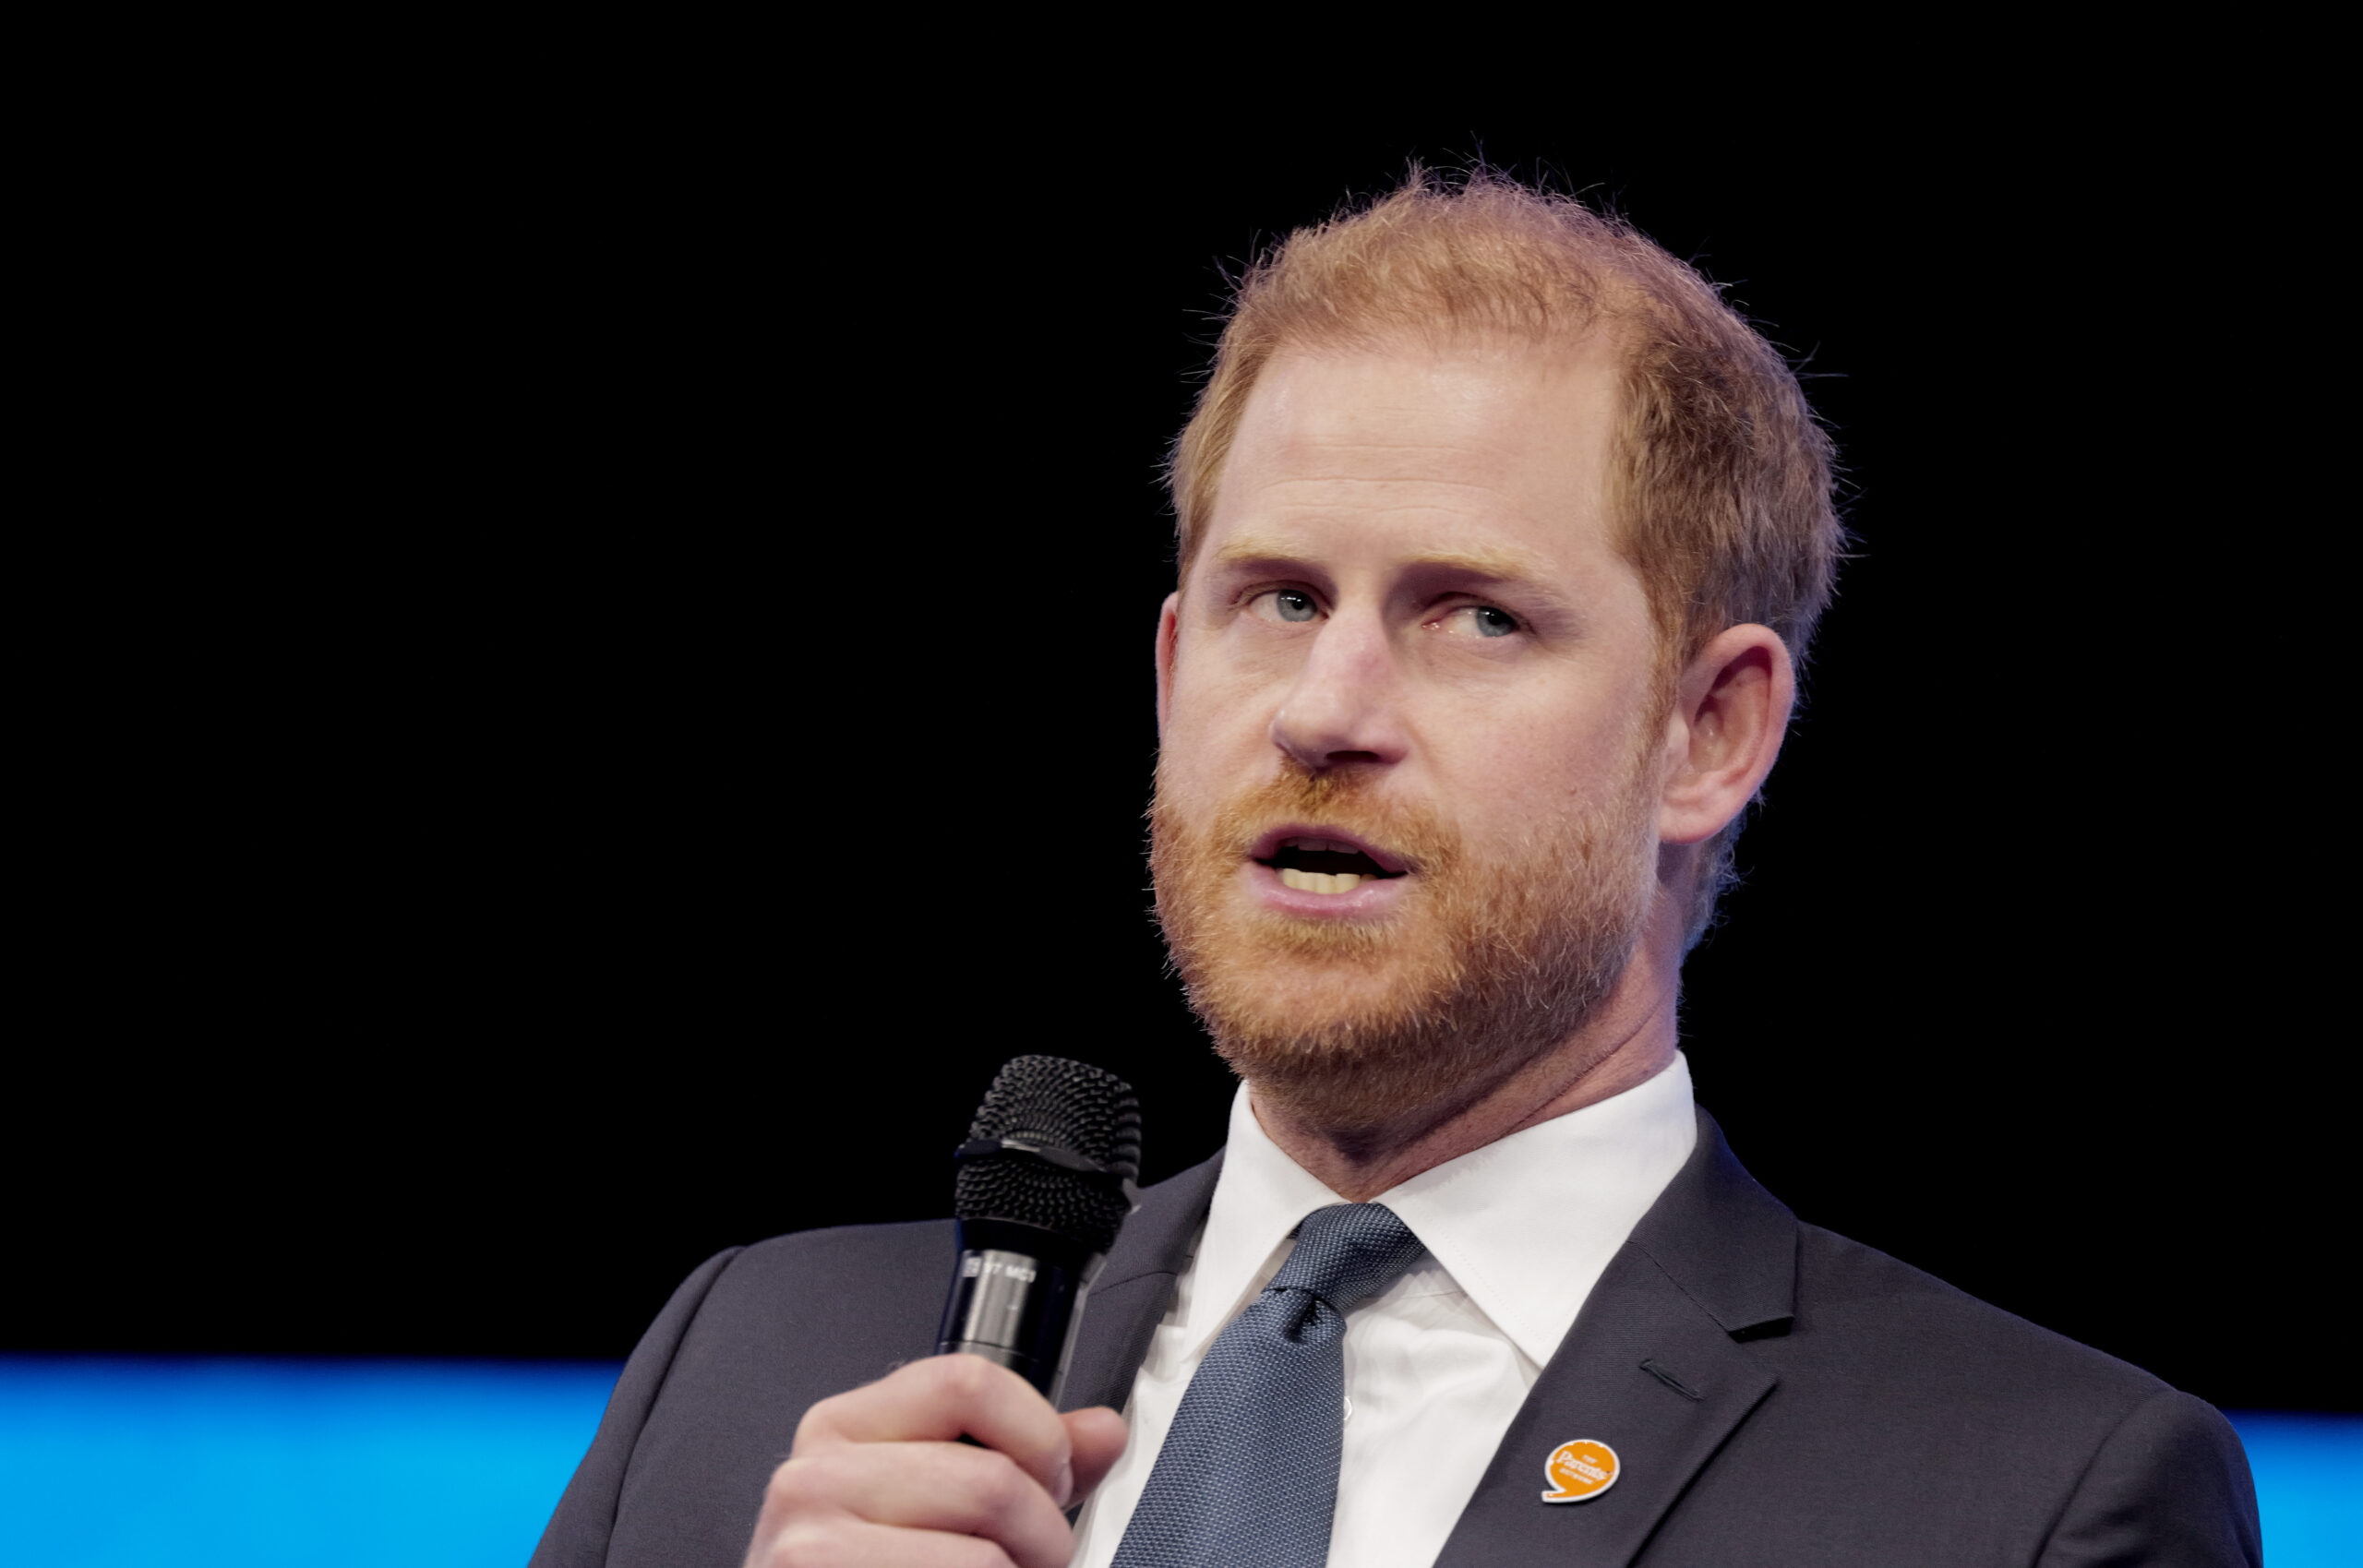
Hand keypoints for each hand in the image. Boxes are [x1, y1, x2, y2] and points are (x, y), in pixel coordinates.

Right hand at [744, 1353, 1128, 1566]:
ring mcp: (812, 1547)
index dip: (1039, 1435)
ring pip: (987, 1558)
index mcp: (844, 1427)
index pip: (969, 1380)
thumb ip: (1023, 1460)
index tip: (1050, 1479)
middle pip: (993, 1481)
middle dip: (1044, 1536)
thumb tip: (1103, 1432)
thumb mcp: (934, 1500)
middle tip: (1031, 1560)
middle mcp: (814, 1477)